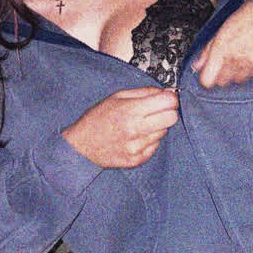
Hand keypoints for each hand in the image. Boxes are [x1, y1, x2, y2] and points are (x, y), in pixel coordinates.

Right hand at [62, 87, 178, 167]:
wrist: (81, 146)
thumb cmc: (98, 118)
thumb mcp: (118, 96)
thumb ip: (145, 92)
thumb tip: (167, 92)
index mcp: (130, 110)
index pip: (168, 103)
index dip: (170, 99)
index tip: (167, 99)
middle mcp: (135, 129)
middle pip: (171, 118)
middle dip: (168, 112)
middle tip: (157, 111)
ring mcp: (137, 147)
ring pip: (163, 132)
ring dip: (156, 127)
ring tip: (139, 125)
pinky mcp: (136, 160)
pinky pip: (155, 146)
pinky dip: (149, 141)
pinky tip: (135, 137)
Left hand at [193, 1, 252, 87]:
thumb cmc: (244, 18)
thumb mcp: (221, 31)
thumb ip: (207, 51)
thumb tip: (197, 66)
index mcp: (221, 49)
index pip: (208, 80)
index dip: (207, 78)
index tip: (209, 74)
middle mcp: (236, 59)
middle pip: (223, 82)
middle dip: (222, 74)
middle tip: (228, 62)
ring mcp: (252, 63)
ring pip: (239, 80)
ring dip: (238, 72)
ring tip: (243, 56)